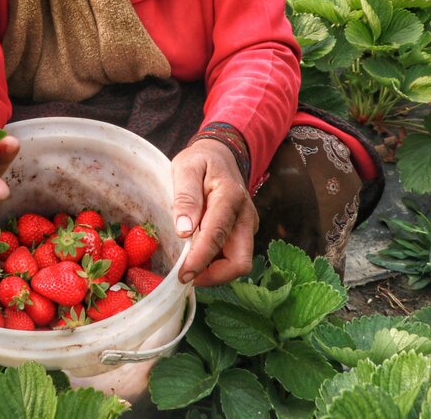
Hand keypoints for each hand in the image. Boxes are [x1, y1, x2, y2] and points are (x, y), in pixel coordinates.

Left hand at [171, 139, 257, 286]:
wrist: (221, 155)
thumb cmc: (201, 161)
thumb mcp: (185, 168)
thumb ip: (185, 197)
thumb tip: (184, 231)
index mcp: (230, 196)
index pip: (217, 236)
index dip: (200, 260)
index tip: (183, 275)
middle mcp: (245, 215)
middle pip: (240, 261)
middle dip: (214, 276)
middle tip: (186, 277)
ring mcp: (248, 225)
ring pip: (239, 263)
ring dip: (215, 272)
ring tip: (189, 267)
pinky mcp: (244, 232)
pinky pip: (234, 256)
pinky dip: (216, 264)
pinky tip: (197, 258)